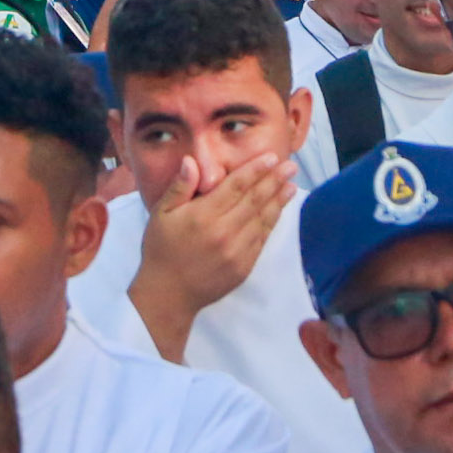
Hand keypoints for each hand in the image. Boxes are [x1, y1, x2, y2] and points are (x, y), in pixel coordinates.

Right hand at [130, 148, 294, 358]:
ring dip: (279, 200)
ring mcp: (237, 251)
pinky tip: (278, 210)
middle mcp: (224, 232)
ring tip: (292, 185)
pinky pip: (262, 239)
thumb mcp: (161, 214)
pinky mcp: (244, 267)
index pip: (236, 186)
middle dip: (275, 180)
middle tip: (291, 166)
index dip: (256, 169)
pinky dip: (272, 222)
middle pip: (255, 200)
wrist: (168, 295)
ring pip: (263, 219)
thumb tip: (191, 161)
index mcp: (203, 215)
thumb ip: (180, 186)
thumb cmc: (162, 250)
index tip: (272, 157)